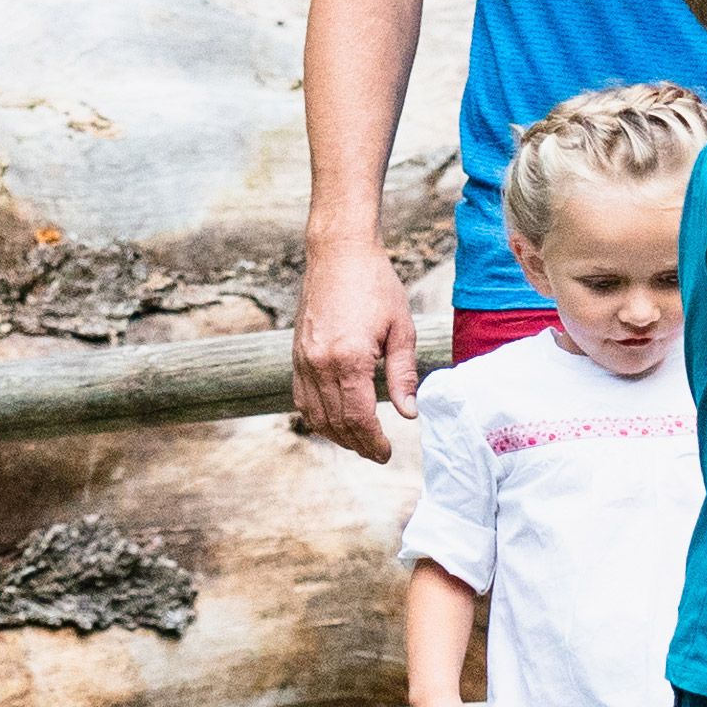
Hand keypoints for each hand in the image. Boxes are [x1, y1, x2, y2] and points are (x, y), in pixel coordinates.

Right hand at [294, 239, 418, 458]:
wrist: (339, 253)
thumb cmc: (375, 285)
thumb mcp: (401, 329)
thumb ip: (403, 375)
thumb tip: (410, 413)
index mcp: (348, 359)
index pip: (359, 417)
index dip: (373, 442)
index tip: (388, 453)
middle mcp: (319, 364)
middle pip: (336, 422)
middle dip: (357, 444)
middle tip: (377, 454)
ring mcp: (303, 360)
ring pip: (315, 415)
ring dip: (336, 436)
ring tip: (359, 443)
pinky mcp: (296, 354)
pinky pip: (301, 398)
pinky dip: (317, 417)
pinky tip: (334, 423)